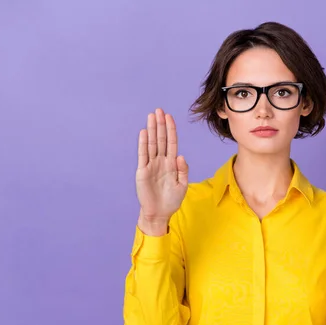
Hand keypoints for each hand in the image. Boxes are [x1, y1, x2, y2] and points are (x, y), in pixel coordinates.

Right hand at [136, 108, 187, 224]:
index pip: (171, 142)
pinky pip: (143, 155)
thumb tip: (180, 156)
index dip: (171, 130)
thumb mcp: (182, 186)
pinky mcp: (143, 171)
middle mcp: (161, 161)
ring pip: (152, 144)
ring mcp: (151, 165)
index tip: (170, 117)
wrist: (159, 213)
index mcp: (172, 164)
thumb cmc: (171, 200)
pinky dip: (143, 144)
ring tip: (151, 116)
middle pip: (161, 139)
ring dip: (151, 130)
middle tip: (159, 110)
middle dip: (160, 125)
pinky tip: (143, 133)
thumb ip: (183, 171)